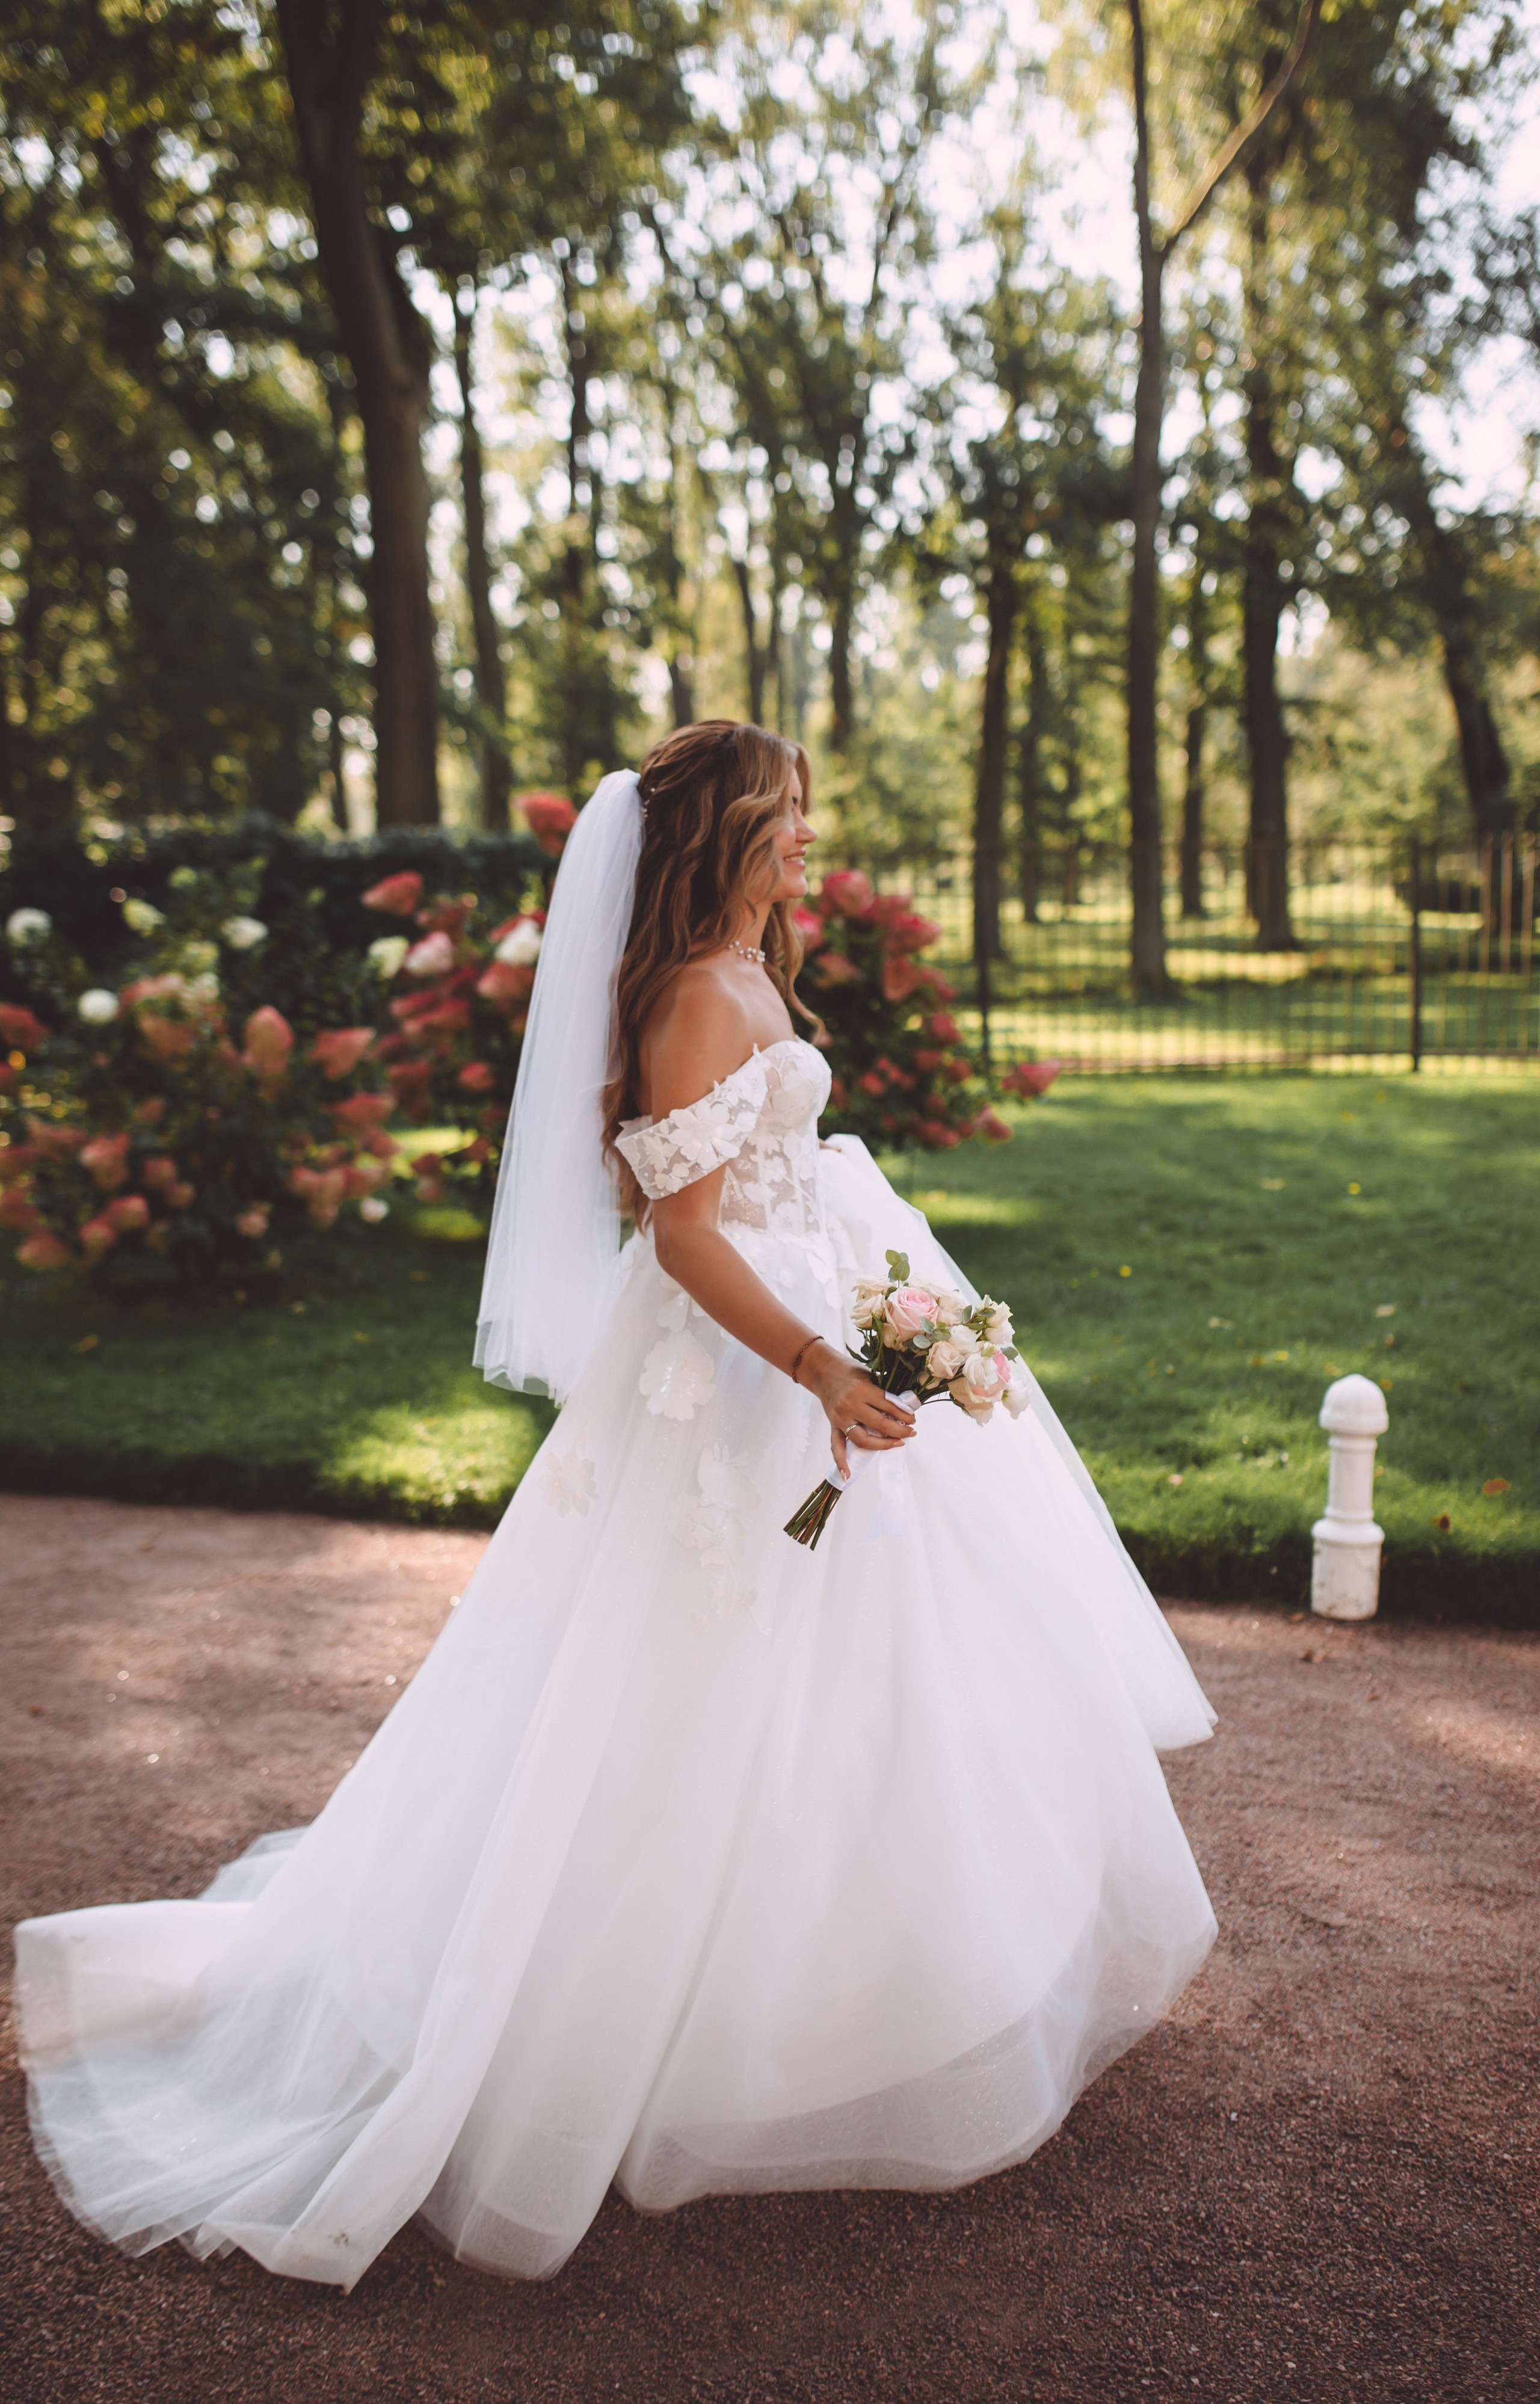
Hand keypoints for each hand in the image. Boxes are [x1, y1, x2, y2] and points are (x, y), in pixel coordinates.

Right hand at [800, 1341, 916, 1478]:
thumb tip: (904, 1410)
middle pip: (880, 1425)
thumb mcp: (870, 1375)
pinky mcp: (833, 1425)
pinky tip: (848, 1475)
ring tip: (897, 1443)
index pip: (889, 1406)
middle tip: (911, 1432)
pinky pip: (836, 1446)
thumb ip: (884, 1392)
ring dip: (883, 1445)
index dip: (905, 1414)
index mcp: (862, 1390)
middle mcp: (851, 1405)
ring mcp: (841, 1418)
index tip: (913, 1419)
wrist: (822, 1370)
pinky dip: (841, 1462)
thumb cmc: (849, 1370)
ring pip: (863, 1439)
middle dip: (900, 1431)